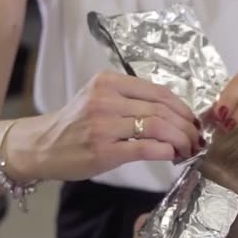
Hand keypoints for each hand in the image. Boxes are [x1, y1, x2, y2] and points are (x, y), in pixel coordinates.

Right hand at [8, 71, 203, 181]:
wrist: (41, 146)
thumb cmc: (75, 125)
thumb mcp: (100, 99)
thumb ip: (132, 100)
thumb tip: (174, 114)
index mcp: (109, 82)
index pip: (159, 91)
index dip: (183, 108)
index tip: (193, 120)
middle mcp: (106, 99)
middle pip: (162, 109)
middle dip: (186, 126)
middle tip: (196, 138)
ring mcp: (104, 124)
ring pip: (157, 127)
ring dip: (180, 139)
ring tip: (188, 149)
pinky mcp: (104, 150)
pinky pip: (145, 148)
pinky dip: (165, 151)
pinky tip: (172, 155)